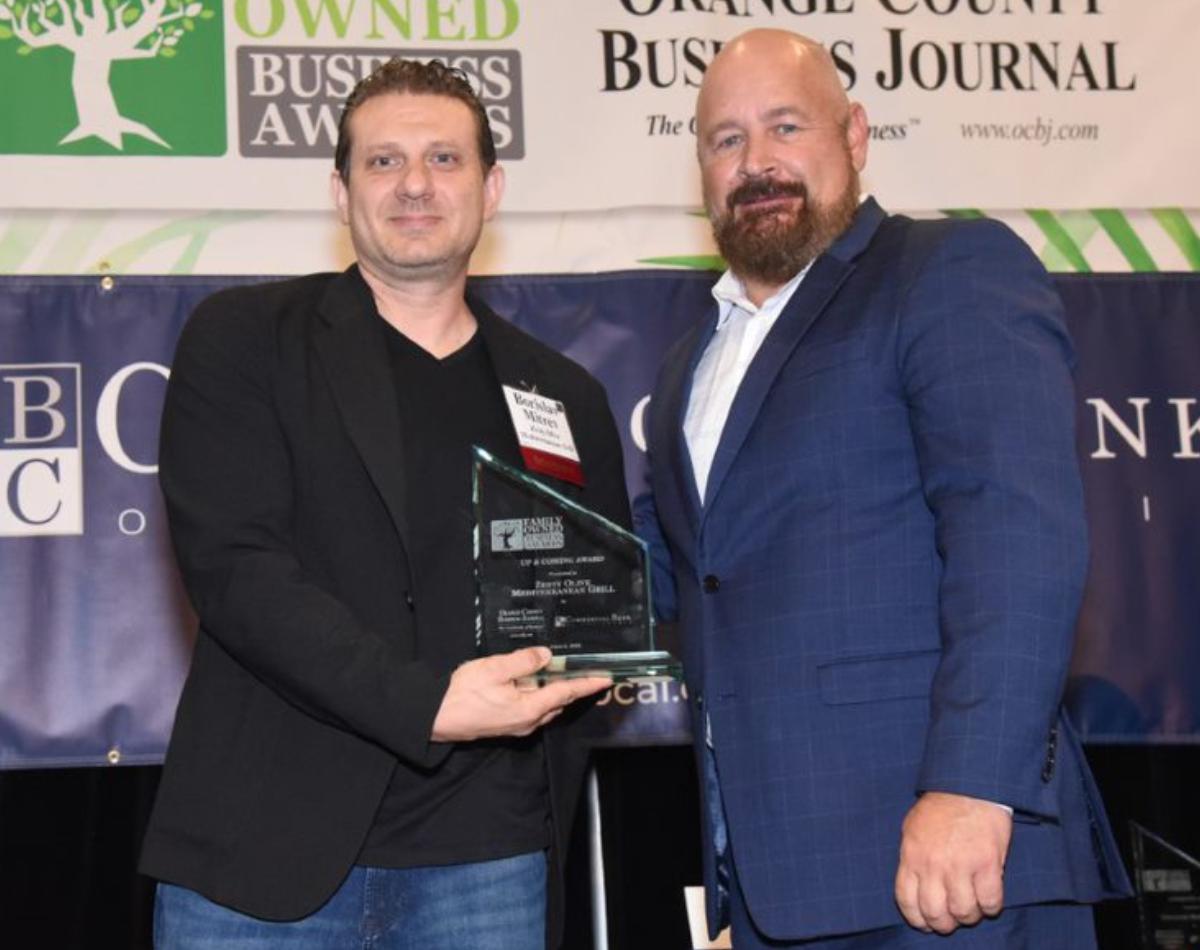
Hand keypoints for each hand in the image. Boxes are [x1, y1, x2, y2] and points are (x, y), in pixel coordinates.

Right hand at [430, 646, 610, 741]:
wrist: (436, 717)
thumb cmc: (462, 694)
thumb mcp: (494, 668)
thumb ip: (523, 661)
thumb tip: (545, 656)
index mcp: (529, 708)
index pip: (566, 693)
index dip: (587, 685)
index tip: (606, 680)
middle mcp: (528, 721)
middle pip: (558, 701)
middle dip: (572, 687)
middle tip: (585, 670)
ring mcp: (518, 725)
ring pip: (545, 706)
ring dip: (553, 690)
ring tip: (558, 671)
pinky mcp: (507, 724)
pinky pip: (532, 709)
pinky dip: (538, 695)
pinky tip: (531, 681)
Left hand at [894, 791, 1012, 933]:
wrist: (968, 785)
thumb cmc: (939, 808)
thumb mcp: (912, 829)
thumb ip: (912, 859)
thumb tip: (915, 887)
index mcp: (911, 856)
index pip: (907, 901)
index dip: (918, 919)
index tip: (926, 923)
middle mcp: (933, 865)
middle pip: (935, 913)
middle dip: (944, 923)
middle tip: (952, 919)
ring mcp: (961, 866)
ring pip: (964, 912)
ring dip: (969, 916)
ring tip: (972, 908)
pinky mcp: (988, 864)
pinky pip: (990, 902)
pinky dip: (991, 907)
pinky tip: (989, 899)